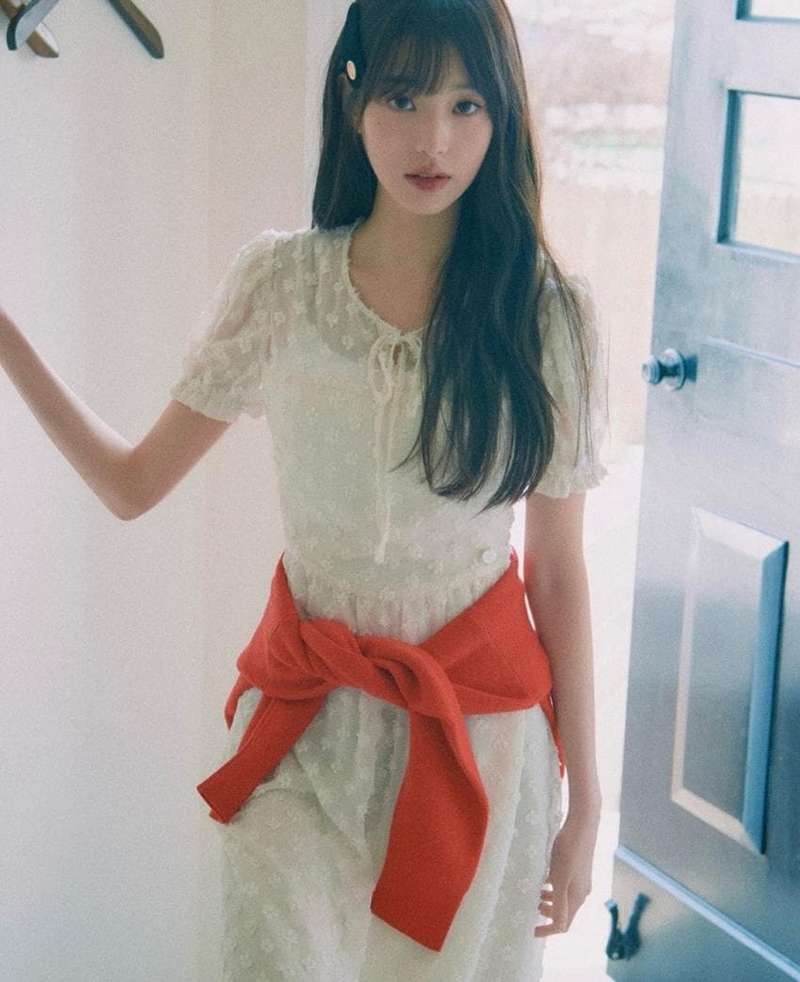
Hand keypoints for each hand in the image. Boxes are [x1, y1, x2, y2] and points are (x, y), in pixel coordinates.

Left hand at [535, 808, 599, 935]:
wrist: (582, 823)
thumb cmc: (568, 851)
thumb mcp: (560, 879)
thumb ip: (559, 904)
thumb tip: (559, 929)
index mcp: (577, 897)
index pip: (563, 924)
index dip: (547, 929)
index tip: (530, 930)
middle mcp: (581, 891)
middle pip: (563, 911)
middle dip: (546, 912)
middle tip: (530, 905)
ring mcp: (580, 878)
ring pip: (562, 896)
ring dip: (548, 898)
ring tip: (533, 890)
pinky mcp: (577, 866)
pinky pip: (562, 883)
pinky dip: (551, 885)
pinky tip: (541, 876)